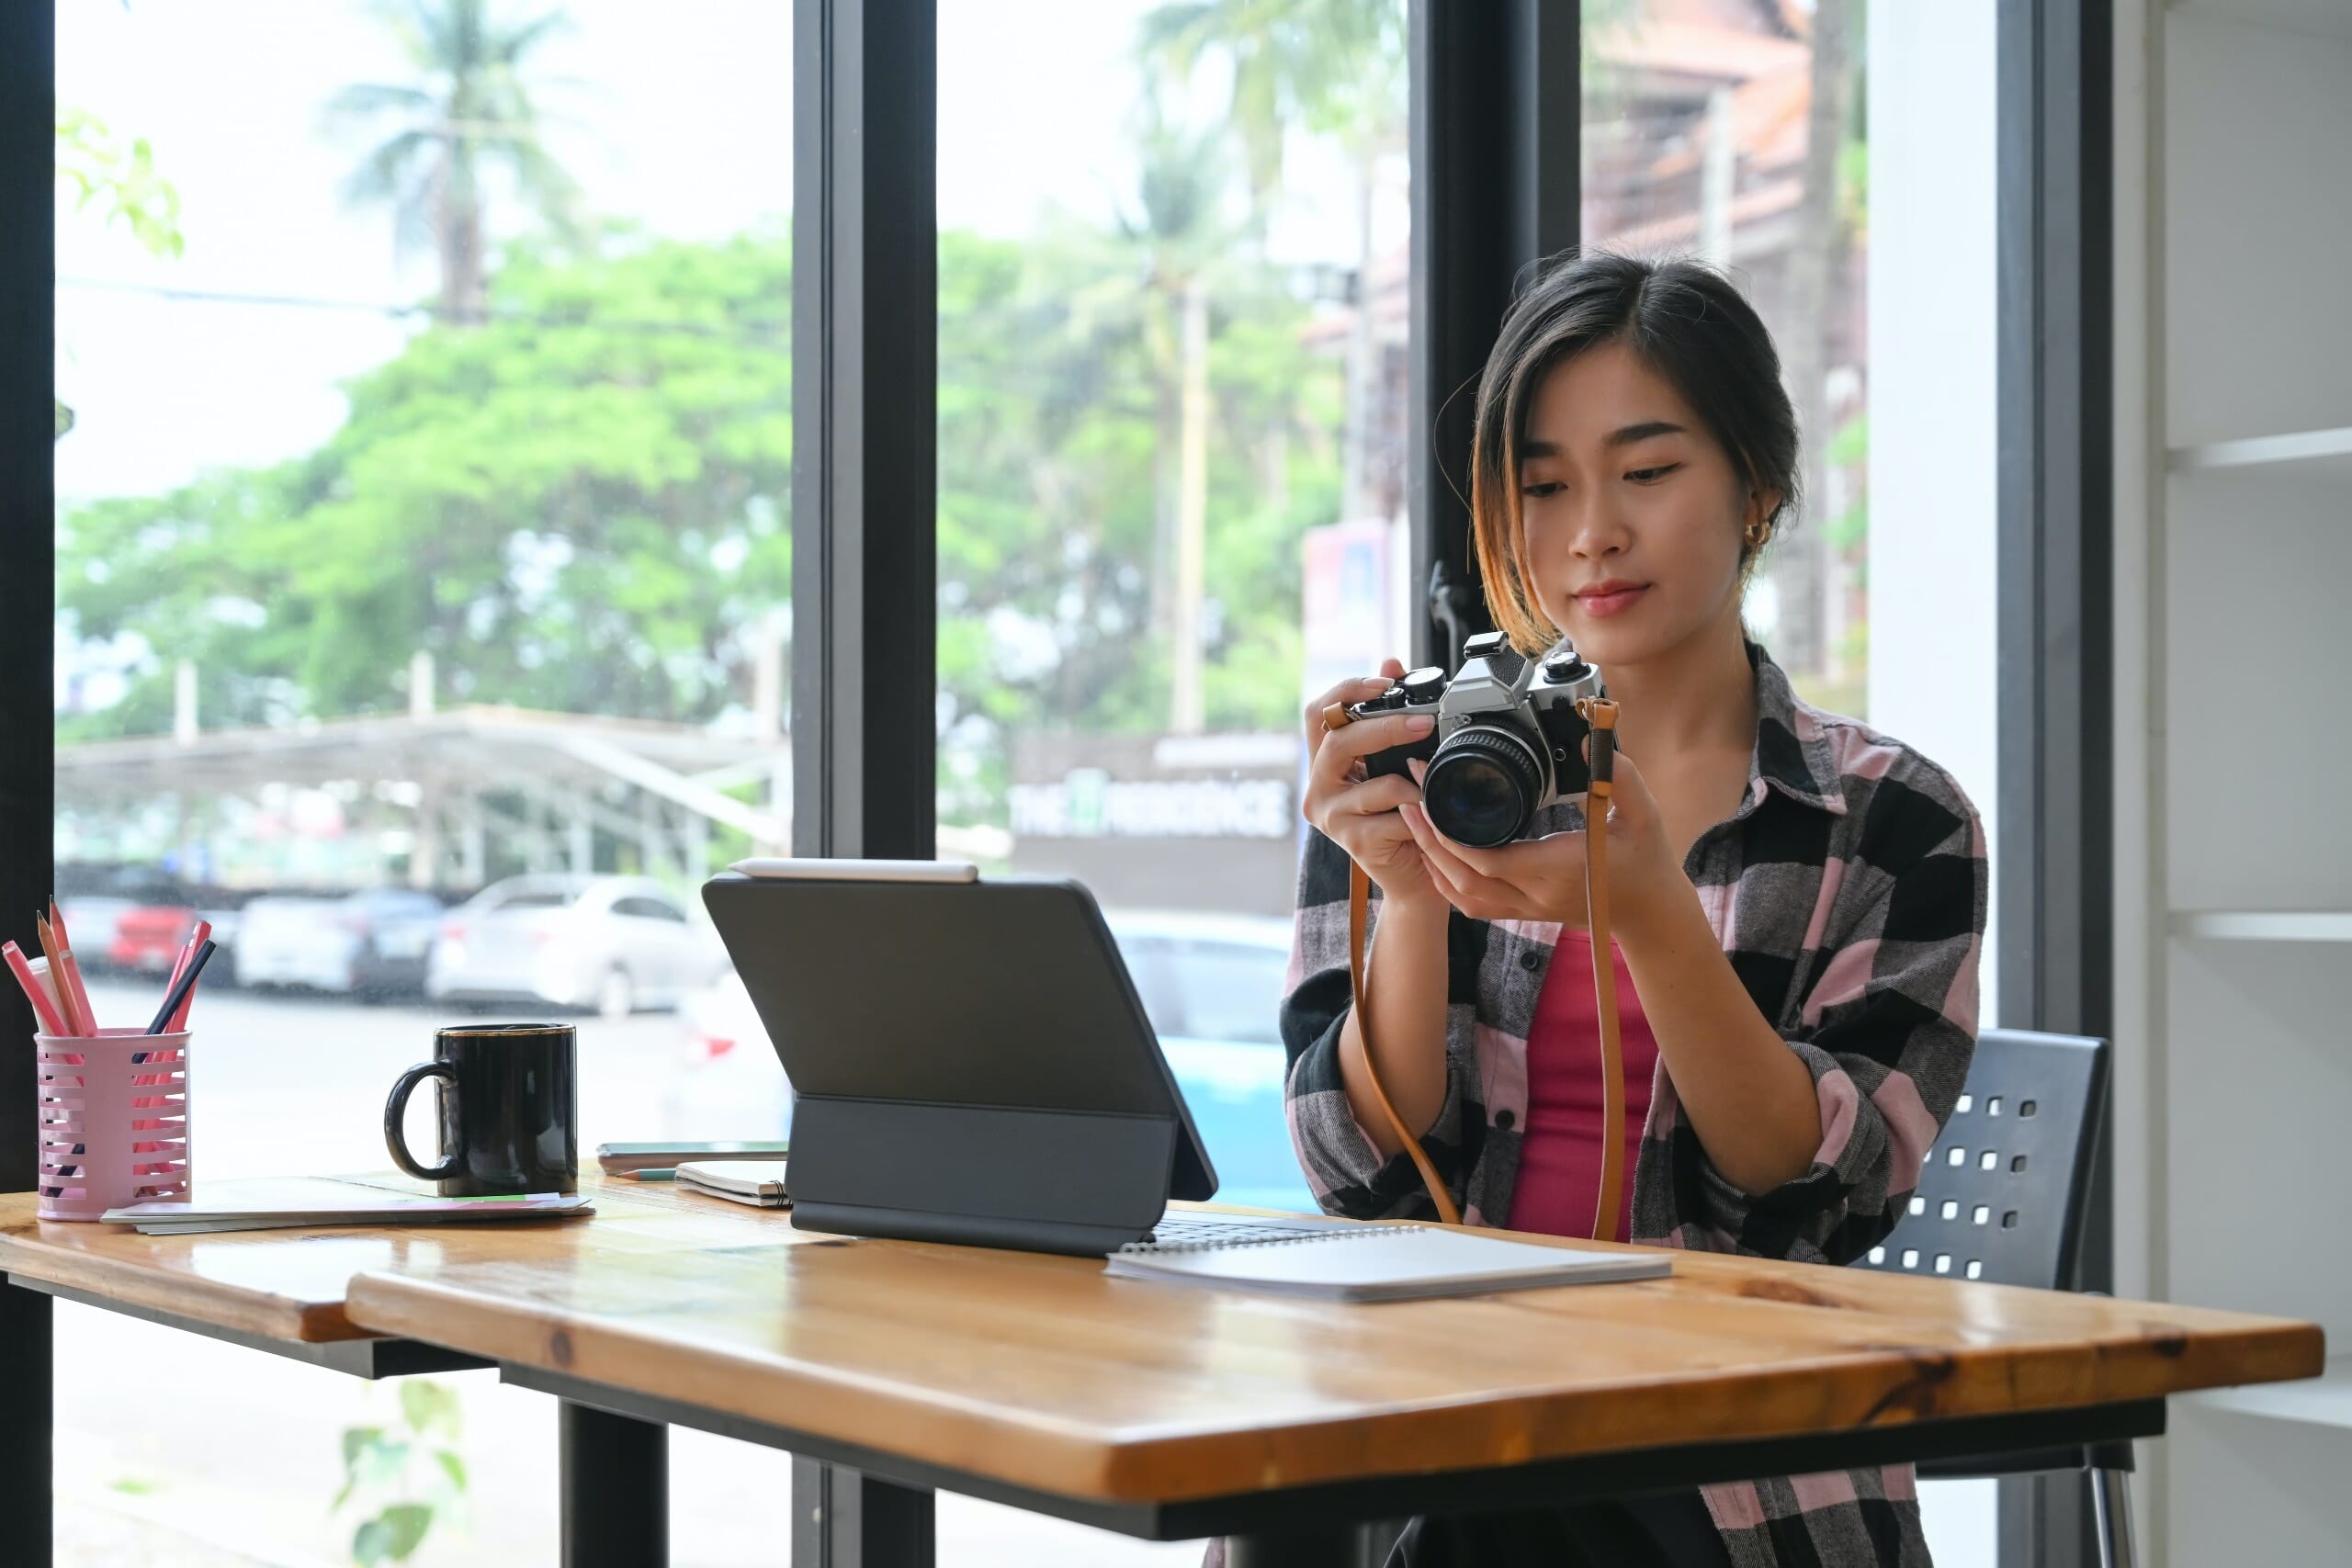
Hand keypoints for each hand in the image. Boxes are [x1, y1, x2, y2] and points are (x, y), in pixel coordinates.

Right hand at [1301, 658, 1444, 908]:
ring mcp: (1331, 817)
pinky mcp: (1352, 842)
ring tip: (1435, 781)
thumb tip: (1391, 659)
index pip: (1317, 713)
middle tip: (1423, 722)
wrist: (1417, 876)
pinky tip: (1432, 813)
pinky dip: (1420, 811)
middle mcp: (1319, 787)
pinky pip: (1393, 816)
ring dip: (1413, 780)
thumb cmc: (1407, 816)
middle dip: (1385, 727)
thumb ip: (1390, 714)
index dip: (1347, 691)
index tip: (1384, 681)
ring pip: (1373, 783)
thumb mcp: (1397, 762)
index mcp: (1325, 762)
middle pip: (1338, 742)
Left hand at [1398, 742, 1683, 929]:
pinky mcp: (1525, 912)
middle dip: (1428, 839)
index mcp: (1556, 868)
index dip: (1449, 832)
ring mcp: (1528, 908)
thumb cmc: (1647, 860)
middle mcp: (1535, 894)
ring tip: (1413, 821)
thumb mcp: (1643, 814)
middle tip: (1408, 797)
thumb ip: (1620, 777)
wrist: (1652, 912)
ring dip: (1432, 861)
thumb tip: (1589, 741)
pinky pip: (1474, 905)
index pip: (1487, 858)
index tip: (1429, 793)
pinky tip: (1436, 855)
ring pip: (1462, 896)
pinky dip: (1447, 883)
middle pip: (1462, 877)